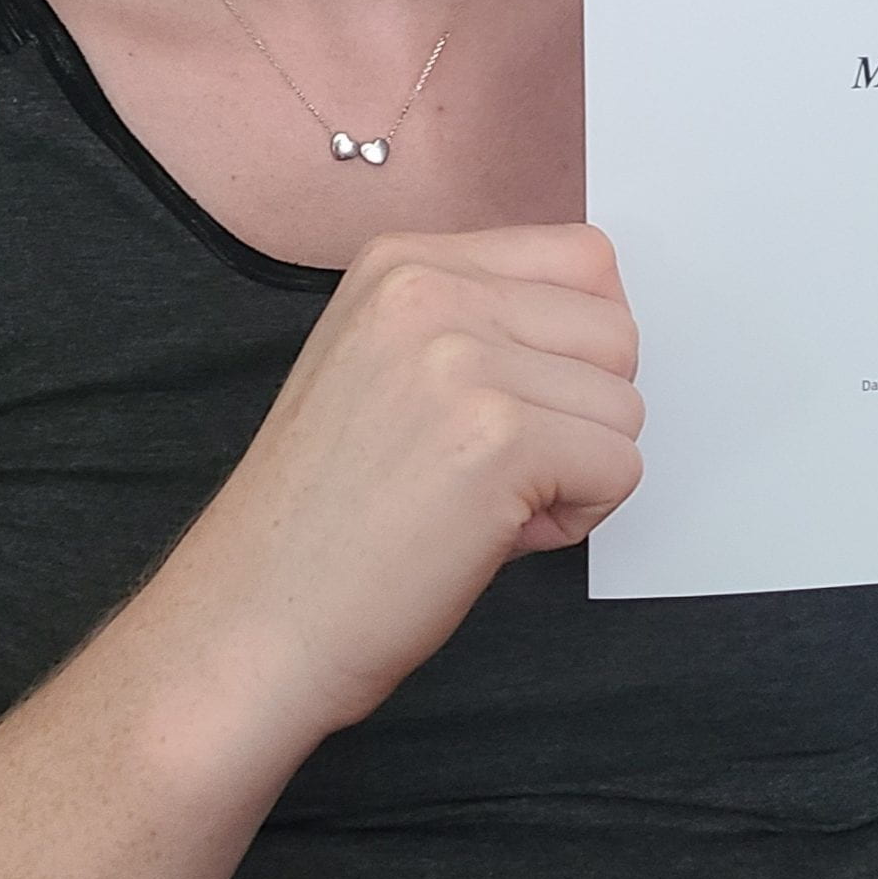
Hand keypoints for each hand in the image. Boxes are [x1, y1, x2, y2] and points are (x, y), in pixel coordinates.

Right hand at [157, 223, 644, 742]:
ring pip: (625, 404)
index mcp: (403, 262)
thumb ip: (479, 323)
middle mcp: (430, 290)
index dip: (576, 349)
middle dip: (584, 411)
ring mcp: (462, 358)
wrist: (252, 618)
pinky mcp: (500, 437)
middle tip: (499, 467)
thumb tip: (604, 328)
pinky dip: (578, 517)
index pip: (582, 259)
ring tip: (485, 503)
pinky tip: (493, 533)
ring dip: (579, 470)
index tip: (520, 401)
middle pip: (616, 329)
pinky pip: (620, 467)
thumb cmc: (323, 518)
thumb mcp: (385, 363)